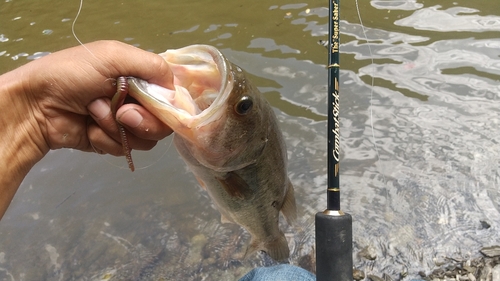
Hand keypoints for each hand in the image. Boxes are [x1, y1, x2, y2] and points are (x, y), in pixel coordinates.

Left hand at [0, 40, 173, 217]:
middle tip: (122, 112)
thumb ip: (152, 66)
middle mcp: (136, 100)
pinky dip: (106, 139)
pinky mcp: (111, 142)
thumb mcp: (114, 56)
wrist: (35, 105)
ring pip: (146, 139)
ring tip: (95, 114)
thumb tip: (175, 90)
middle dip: (142, 119)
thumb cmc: (71, 74)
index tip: (153, 103)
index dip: (168, 105)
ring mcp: (124, 123)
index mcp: (139, 77)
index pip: (172, 95)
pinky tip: (89, 127)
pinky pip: (125, 149)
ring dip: (119, 128)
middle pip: (163, 122)